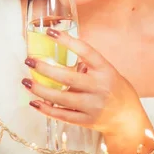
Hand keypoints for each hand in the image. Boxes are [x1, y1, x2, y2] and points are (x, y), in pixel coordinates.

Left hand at [22, 28, 145, 136]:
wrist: (127, 117)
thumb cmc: (113, 88)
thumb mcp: (106, 71)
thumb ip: (87, 65)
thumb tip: (59, 54)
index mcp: (105, 70)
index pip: (86, 51)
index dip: (67, 41)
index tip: (50, 32)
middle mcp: (100, 87)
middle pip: (68, 77)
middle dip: (45, 68)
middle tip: (29, 61)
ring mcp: (93, 105)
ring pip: (61, 98)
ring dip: (40, 89)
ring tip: (26, 82)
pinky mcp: (87, 121)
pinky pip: (62, 115)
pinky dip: (46, 109)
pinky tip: (34, 102)